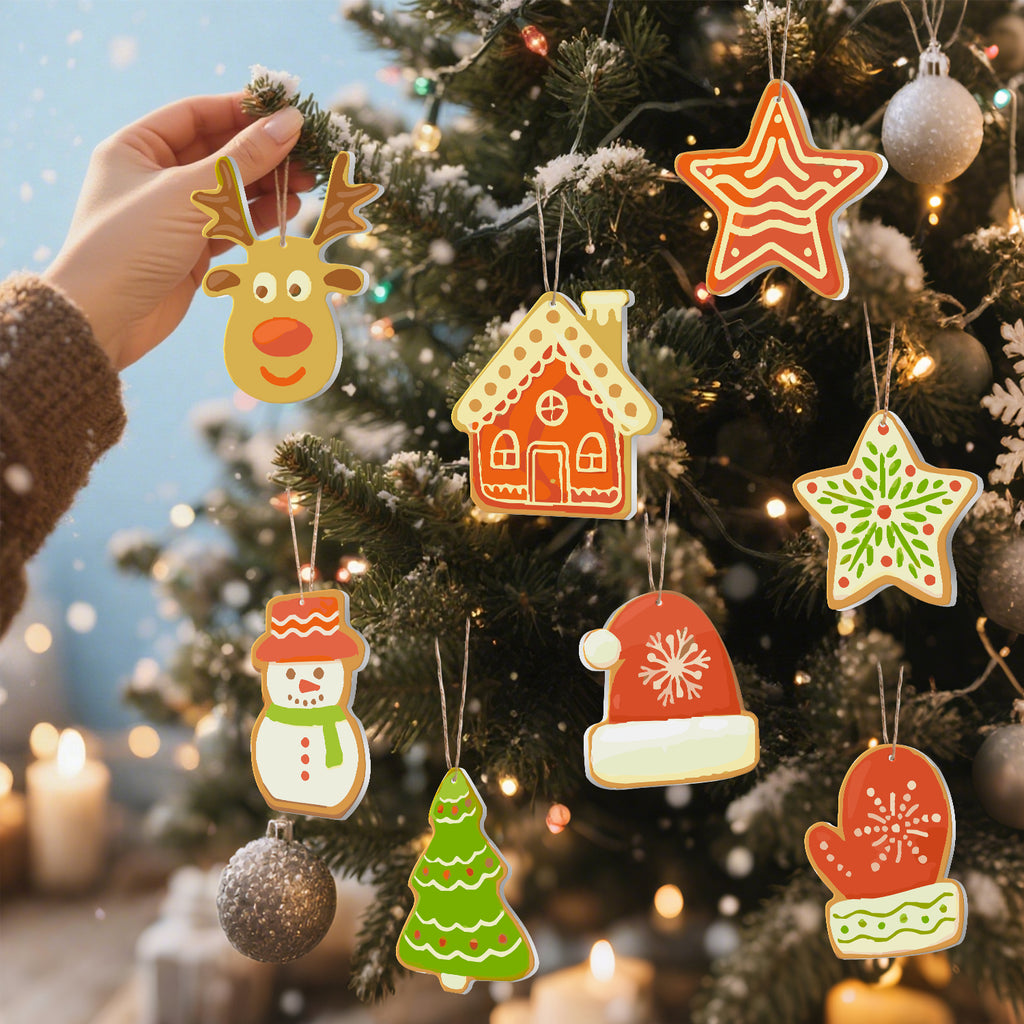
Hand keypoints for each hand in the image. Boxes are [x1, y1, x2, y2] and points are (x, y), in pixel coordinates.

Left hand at [44, 93, 314, 369]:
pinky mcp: (190, 252)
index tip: (286, 112)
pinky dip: (259, 217)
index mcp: (136, 148)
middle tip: (307, 154)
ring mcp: (173, 216)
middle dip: (263, 153)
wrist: (104, 320)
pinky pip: (231, 225)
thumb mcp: (189, 193)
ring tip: (306, 184)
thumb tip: (290, 122)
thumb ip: (243, 158)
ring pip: (230, 191)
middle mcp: (153, 177)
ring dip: (268, 186)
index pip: (197, 115)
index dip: (242, 111)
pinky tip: (288, 210)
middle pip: (218, 153)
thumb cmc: (132, 244)